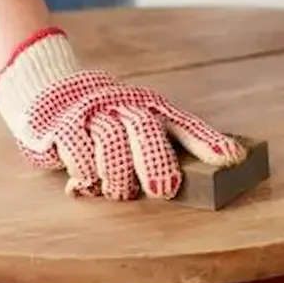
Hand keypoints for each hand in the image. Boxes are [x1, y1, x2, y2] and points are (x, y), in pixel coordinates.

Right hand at [0, 28, 245, 199]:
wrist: (51, 90)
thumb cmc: (109, 119)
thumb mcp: (141, 126)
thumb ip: (171, 147)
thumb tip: (219, 167)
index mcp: (152, 108)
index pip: (185, 124)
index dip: (208, 142)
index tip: (232, 159)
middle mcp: (126, 107)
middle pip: (145, 130)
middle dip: (156, 162)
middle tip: (162, 192)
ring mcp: (94, 114)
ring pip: (111, 142)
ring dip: (117, 176)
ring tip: (119, 191)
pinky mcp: (64, 125)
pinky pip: (77, 150)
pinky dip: (85, 172)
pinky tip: (88, 181)